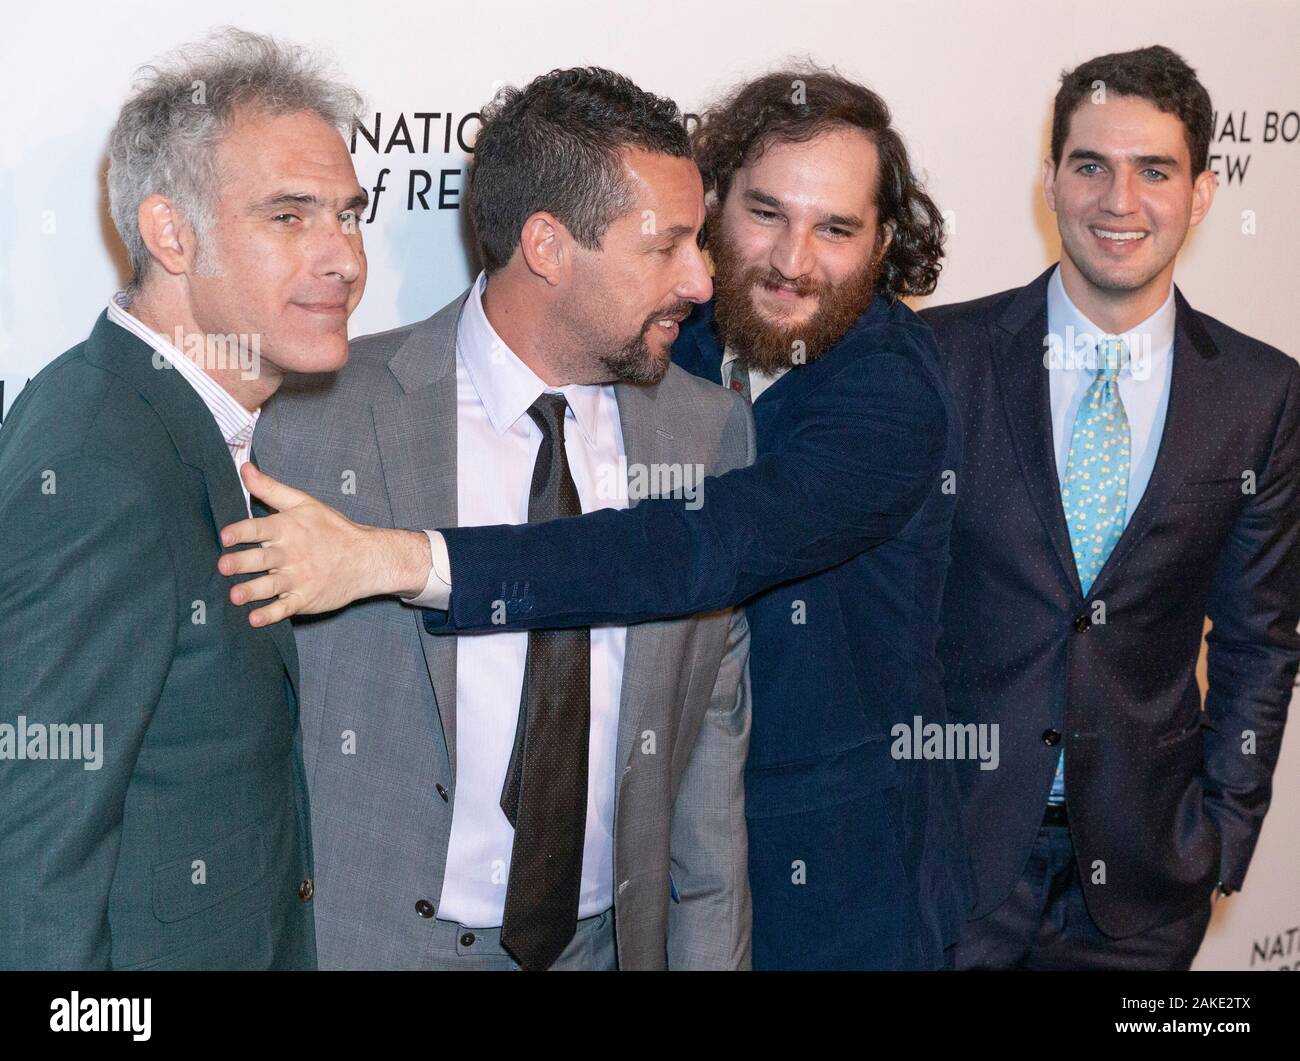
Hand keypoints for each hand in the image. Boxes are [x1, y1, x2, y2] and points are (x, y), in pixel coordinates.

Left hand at [218, 463, 431, 626]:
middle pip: (261, 559)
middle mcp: (290, 554)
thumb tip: (244, 467)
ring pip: (270, 586)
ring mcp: (298, 578)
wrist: (365, 558)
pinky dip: (271, 615)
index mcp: (287, 528)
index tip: (225, 536)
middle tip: (223, 566)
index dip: (241, 531)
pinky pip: (285, 608)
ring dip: (252, 591)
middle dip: (241, 563)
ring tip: (235, 596)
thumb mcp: (303, 503)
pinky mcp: (305, 599)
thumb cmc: (331, 529)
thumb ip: (270, 488)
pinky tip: (255, 619)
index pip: (259, 528)